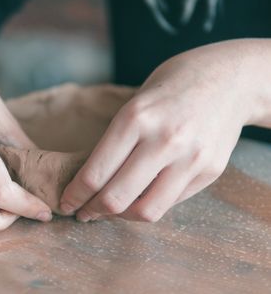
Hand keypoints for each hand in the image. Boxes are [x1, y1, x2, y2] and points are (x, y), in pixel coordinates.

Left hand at [60, 40, 257, 221]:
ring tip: (111, 211)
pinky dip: (149, 205)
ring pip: (145, 210)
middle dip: (91, 211)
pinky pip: (171, 202)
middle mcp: (163, 140)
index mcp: (135, 118)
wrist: (228, 78)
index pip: (95, 173)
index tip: (66, 203)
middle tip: (83, 212)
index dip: (74, 195)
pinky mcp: (210, 171)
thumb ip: (117, 142)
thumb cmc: (171, 86)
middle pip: (116, 198)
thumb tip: (92, 183)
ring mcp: (190, 158)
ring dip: (121, 217)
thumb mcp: (135, 104)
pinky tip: (139, 198)